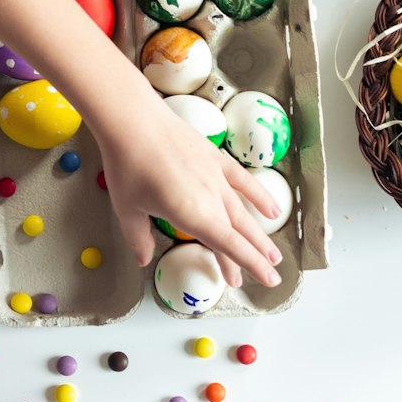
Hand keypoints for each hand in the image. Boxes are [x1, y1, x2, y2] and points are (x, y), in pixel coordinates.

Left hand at [93, 95, 283, 287]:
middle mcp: (211, 198)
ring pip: (243, 211)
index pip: (229, 247)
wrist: (134, 121)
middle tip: (272, 276)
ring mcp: (216, 177)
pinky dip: (258, 196)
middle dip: (256, 256)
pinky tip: (271, 209)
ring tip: (273, 253)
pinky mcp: (215, 158)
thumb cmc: (127, 166)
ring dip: (259, 234)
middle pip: (239, 233)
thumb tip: (144, 260)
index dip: (250, 265)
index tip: (269, 280)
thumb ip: (139, 238)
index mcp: (193, 215)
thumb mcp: (127, 210)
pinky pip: (243, 181)